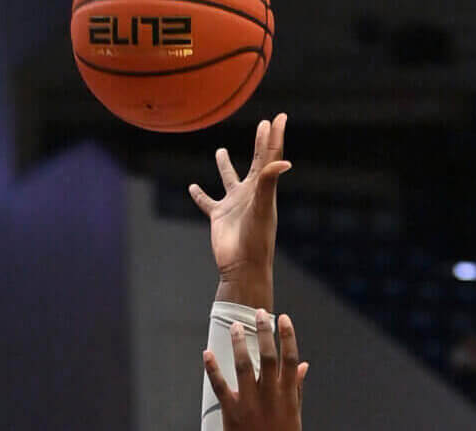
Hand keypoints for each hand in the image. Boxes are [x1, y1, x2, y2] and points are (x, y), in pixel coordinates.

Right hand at [189, 114, 289, 281]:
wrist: (243, 267)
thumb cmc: (256, 240)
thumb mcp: (262, 207)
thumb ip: (268, 182)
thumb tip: (283, 161)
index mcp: (264, 189)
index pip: (270, 157)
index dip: (275, 137)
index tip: (280, 117)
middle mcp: (250, 193)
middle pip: (256, 162)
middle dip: (261, 143)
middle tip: (263, 124)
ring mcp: (234, 205)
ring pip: (228, 179)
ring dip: (225, 165)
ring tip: (220, 150)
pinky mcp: (219, 217)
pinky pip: (207, 202)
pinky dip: (200, 195)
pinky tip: (193, 187)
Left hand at [204, 310, 307, 430]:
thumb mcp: (294, 418)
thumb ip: (296, 389)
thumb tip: (303, 365)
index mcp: (287, 397)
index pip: (290, 360)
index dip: (287, 337)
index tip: (284, 318)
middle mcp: (271, 398)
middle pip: (268, 357)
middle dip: (264, 332)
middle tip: (260, 312)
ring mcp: (251, 405)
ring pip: (245, 367)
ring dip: (239, 344)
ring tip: (234, 325)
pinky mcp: (232, 414)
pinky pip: (221, 387)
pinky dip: (213, 369)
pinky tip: (207, 354)